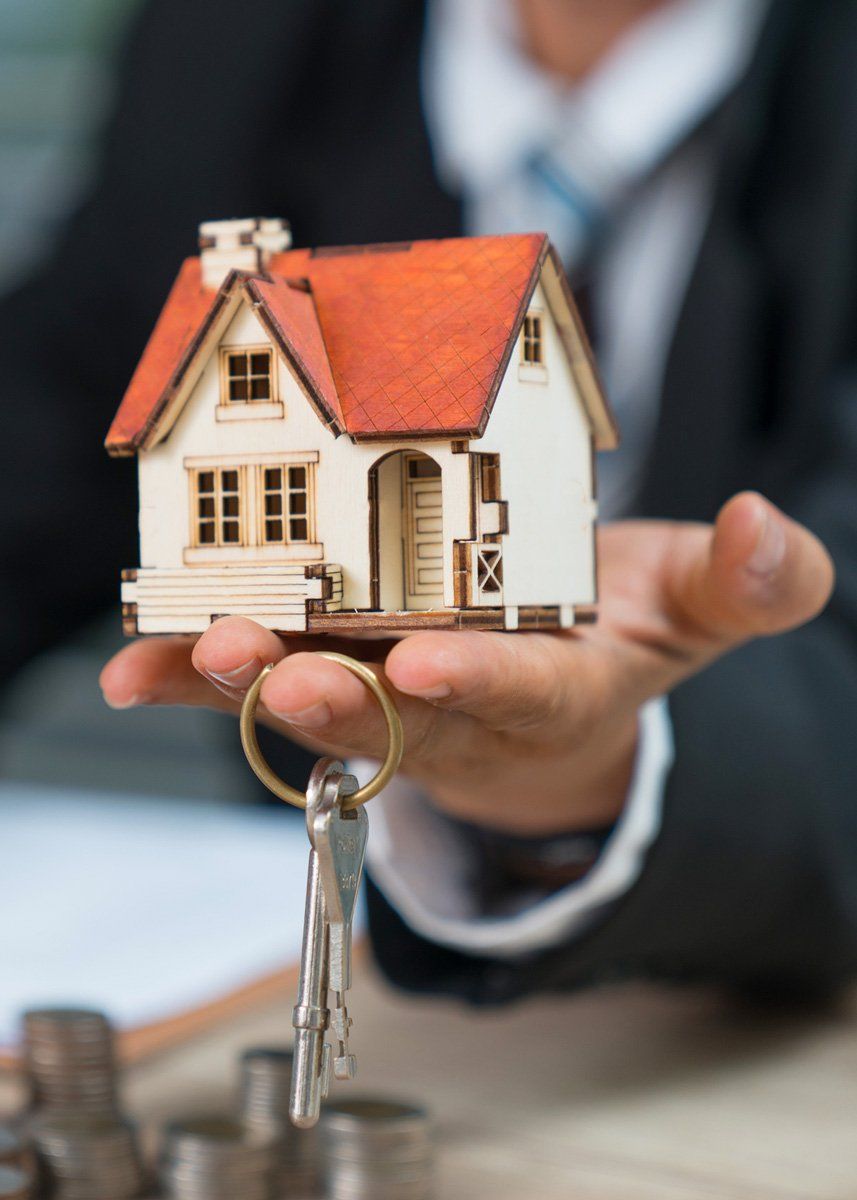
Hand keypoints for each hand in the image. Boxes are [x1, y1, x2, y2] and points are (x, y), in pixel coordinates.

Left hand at [101, 492, 833, 836]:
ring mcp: (383, 694)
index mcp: (552, 686)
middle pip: (394, 710)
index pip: (521, 690)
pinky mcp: (331, 674)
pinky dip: (193, 676)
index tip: (435, 665)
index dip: (482, 682)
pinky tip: (135, 669)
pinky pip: (256, 683)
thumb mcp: (692, 610)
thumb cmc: (615, 634)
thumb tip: (768, 524)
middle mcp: (457, 703)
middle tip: (280, 669)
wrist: (542, 680)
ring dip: (246, 683)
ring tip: (193, 655)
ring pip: (312, 697)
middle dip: (336, 693)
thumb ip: (747, 583)